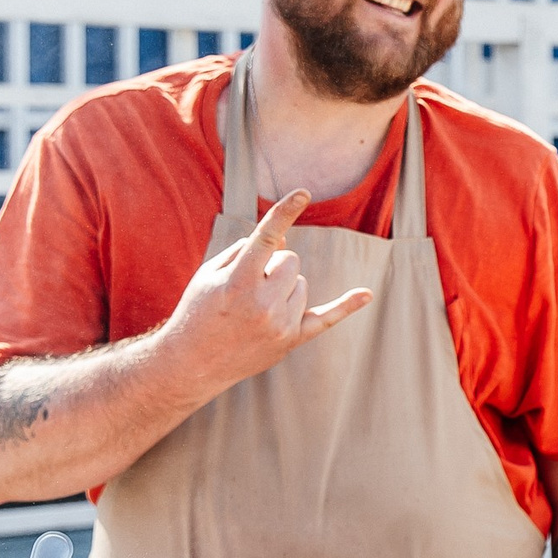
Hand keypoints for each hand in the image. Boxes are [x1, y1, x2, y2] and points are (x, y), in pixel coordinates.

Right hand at [157, 190, 370, 390]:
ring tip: (253, 308)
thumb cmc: (198, 311)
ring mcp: (280, 325)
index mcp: (237, 282)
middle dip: (272, 266)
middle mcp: (263, 304)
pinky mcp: (290, 341)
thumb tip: (286, 239)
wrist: (191, 364)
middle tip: (246, 288)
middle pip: (290, 260)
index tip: (303, 193)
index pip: (266, 238)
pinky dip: (345, 306)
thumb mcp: (210, 274)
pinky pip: (325, 319)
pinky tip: (366, 295)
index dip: (284, 213)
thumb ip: (245, 248)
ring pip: (300, 283)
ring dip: (283, 287)